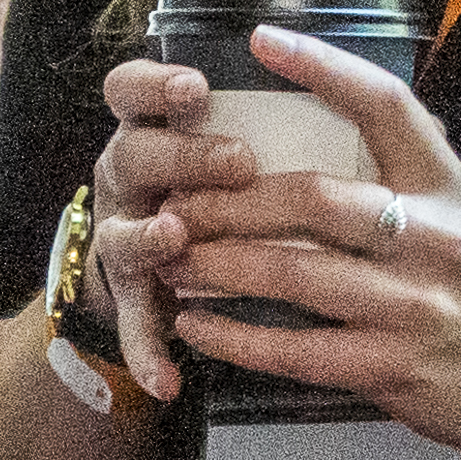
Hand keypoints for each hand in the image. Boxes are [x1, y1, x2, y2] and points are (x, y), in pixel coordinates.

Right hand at [68, 53, 249, 407]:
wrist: (158, 263)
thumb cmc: (215, 186)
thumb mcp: (223, 137)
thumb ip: (261, 114)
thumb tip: (340, 78)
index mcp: (153, 131)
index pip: (129, 90)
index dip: (154, 83)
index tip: (197, 84)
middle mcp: (128, 179)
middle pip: (131, 155)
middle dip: (182, 155)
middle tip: (238, 161)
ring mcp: (122, 238)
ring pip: (120, 235)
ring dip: (148, 237)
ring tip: (177, 237)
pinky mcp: (131, 298)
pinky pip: (134, 326)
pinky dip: (147, 352)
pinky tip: (167, 381)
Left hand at [157, 23, 460, 459]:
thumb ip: (405, 166)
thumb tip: (333, 103)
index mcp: (447, 187)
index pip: (386, 106)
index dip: (324, 66)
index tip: (262, 39)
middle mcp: (432, 239)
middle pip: (313, 199)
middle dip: (230, 200)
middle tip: (176, 199)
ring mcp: (411, 307)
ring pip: (293, 275)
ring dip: (218, 265)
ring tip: (171, 257)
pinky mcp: (389, 369)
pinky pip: (294, 349)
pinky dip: (236, 336)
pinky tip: (195, 325)